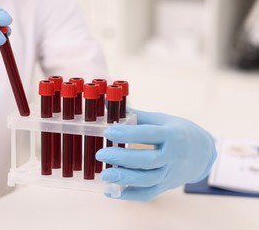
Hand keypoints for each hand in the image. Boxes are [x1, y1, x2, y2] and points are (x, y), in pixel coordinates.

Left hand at [96, 109, 216, 201]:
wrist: (203, 152)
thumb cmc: (178, 131)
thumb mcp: (162, 119)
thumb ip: (137, 116)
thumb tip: (110, 109)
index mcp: (173, 135)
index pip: (149, 134)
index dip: (128, 134)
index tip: (108, 132)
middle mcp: (173, 156)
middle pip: (147, 160)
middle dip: (122, 158)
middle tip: (100, 154)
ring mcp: (170, 173)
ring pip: (147, 180)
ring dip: (124, 179)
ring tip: (104, 174)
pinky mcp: (166, 186)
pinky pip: (148, 194)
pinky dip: (129, 195)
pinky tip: (110, 191)